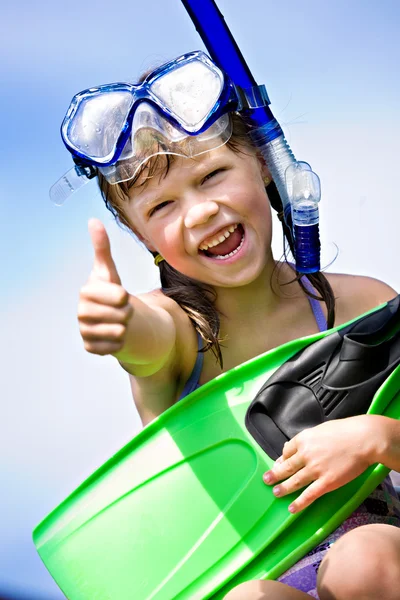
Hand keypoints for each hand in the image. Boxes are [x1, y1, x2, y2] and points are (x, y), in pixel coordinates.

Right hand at [78, 219, 132, 355]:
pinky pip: (115, 347)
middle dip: (128, 313)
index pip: (119, 297)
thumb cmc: (109, 290)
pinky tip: (114, 334)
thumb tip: (93, 220)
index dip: (125, 297)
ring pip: (119, 332)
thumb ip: (102, 248)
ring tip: (118, 320)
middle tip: (121, 309)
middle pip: (122, 316)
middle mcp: (81, 313)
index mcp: (86, 292)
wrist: (108, 317)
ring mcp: (84, 331)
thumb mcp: (108, 270)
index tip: (122, 295)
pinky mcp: (90, 348)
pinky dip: (120, 342)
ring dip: (125, 327)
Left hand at [263, 416, 377, 512]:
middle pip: (286, 467)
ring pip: (294, 481)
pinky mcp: (326, 482)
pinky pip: (309, 495)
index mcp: (303, 439)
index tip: (279, 464)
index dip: (282, 459)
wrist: (363, 439)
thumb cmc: (345, 431)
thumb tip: (296, 445)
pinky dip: (299, 503)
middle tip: (266, 480)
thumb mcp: (321, 429)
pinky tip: (292, 508)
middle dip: (274, 474)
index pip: (287, 451)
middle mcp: (306, 454)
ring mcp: (315, 469)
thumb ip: (308, 438)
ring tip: (275, 493)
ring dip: (283, 488)